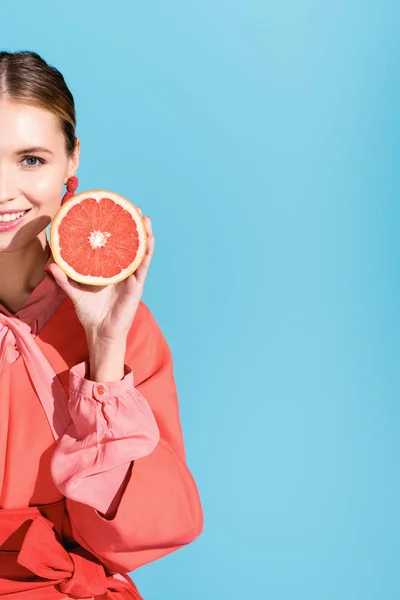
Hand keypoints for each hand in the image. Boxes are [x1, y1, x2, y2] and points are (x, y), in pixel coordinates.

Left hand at [46, 209, 153, 344]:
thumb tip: (50, 264)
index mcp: (110, 270)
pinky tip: (148, 240)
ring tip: (145, 219)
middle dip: (134, 226)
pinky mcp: (136, 286)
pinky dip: (146, 253)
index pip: (115, 246)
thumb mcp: (74, 291)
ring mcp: (131, 277)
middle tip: (134, 208)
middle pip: (131, 245)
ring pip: (141, 252)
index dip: (117, 230)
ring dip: (145, 235)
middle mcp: (122, 271)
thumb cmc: (90, 312)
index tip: (115, 212)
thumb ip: (64, 278)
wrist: (100, 332)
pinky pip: (142, 267)